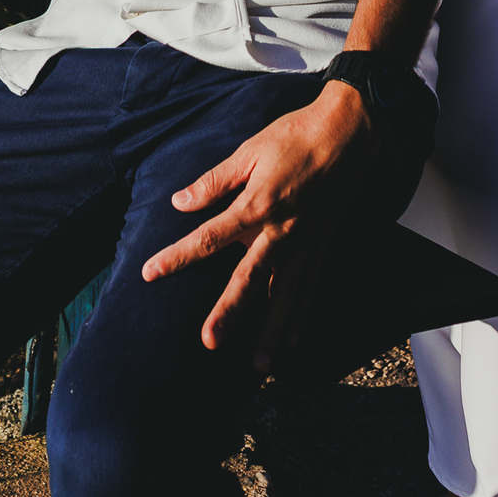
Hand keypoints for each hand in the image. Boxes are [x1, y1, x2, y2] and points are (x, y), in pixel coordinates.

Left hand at [142, 82, 378, 372]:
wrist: (348, 131)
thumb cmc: (295, 136)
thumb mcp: (249, 151)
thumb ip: (215, 181)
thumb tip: (179, 202)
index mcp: (258, 204)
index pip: (209, 236)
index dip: (177, 255)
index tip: (149, 273)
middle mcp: (281, 231)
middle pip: (248, 278)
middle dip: (228, 312)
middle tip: (209, 342)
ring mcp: (305, 242)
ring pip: (284, 295)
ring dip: (270, 331)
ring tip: (259, 366)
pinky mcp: (323, 245)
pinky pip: (310, 288)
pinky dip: (300, 317)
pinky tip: (291, 342)